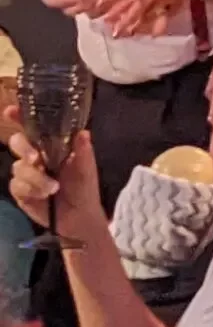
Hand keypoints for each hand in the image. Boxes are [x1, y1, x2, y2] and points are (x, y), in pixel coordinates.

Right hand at [7, 107, 103, 237]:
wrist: (78, 216)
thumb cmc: (84, 186)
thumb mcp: (86, 167)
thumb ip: (83, 150)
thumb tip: (83, 133)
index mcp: (50, 144)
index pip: (33, 126)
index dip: (19, 116)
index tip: (11, 111)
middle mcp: (35, 155)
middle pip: (18, 142)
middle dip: (24, 149)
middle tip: (36, 159)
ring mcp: (26, 172)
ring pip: (18, 167)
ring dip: (36, 178)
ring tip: (53, 189)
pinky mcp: (20, 190)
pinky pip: (17, 185)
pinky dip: (31, 190)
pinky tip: (44, 196)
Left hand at [102, 0, 192, 36]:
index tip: (99, 4)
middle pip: (133, 7)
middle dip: (121, 18)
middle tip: (111, 29)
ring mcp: (163, 0)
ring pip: (146, 15)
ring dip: (135, 25)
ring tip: (125, 34)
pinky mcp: (175, 5)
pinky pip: (164, 17)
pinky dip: (159, 26)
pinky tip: (155, 35)